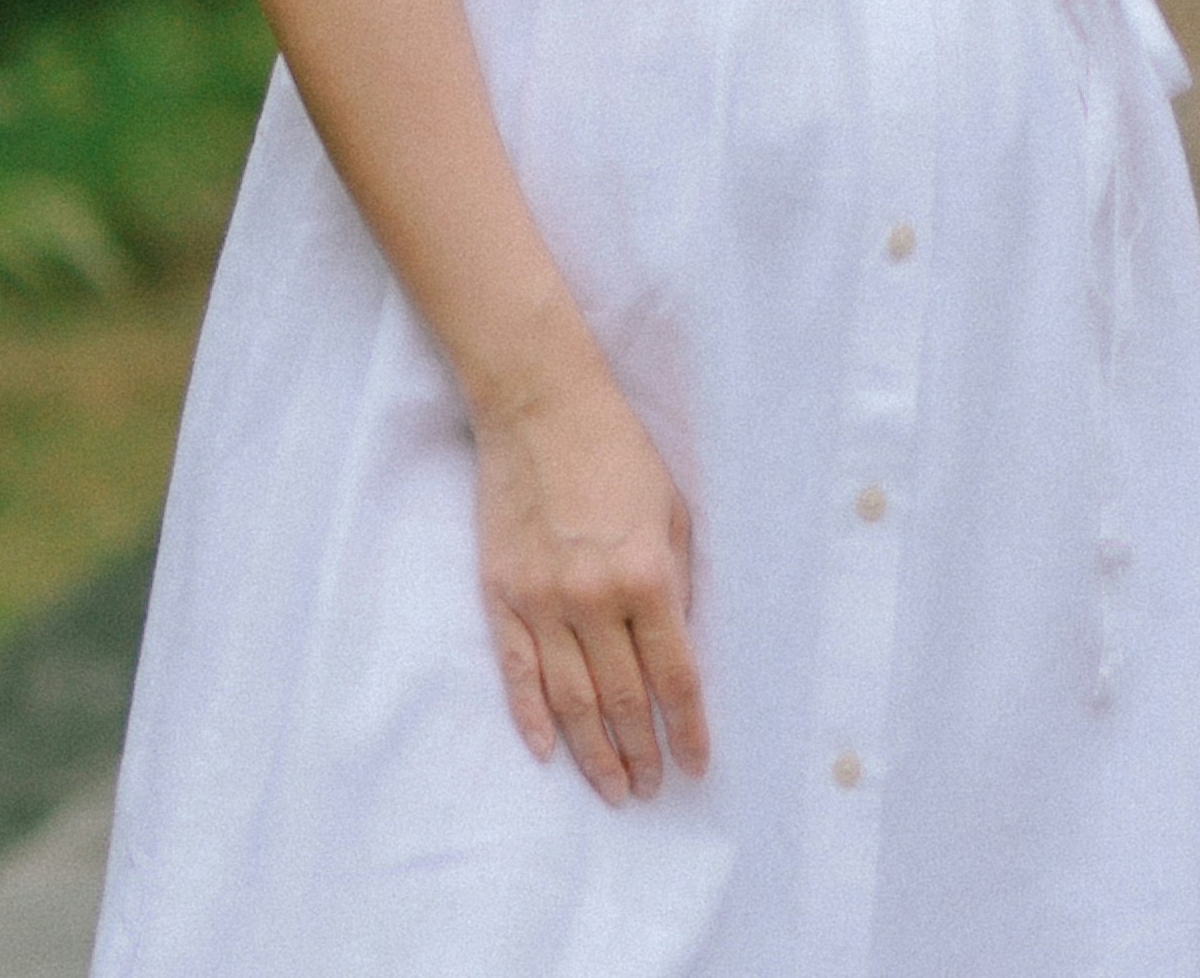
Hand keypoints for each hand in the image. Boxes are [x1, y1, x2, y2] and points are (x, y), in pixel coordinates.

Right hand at [469, 358, 705, 798]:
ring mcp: (541, 602)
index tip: (698, 762)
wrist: (541, 410)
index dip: (688, 727)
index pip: (674, 675)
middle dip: (642, 752)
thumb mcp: (674, 512)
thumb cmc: (620, 455)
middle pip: (622, 699)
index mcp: (648, 576)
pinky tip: (549, 752)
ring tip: (614, 789)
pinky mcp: (500, 597)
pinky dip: (532, 718)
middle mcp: (594, 600)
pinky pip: (517, 673)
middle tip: (653, 789)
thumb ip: (678, 584)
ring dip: (594, 752)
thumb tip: (680, 647)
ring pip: (570, 700)